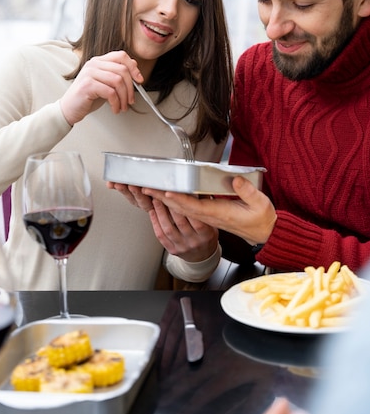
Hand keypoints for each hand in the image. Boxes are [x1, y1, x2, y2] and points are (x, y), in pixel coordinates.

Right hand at [60, 50, 143, 124]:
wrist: (69, 109)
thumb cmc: (87, 97)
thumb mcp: (105, 84)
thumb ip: (116, 75)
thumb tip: (134, 68)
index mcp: (98, 61)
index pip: (121, 56)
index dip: (133, 67)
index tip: (139, 80)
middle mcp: (93, 64)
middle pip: (122, 70)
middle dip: (131, 88)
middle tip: (130, 100)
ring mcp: (89, 73)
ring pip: (118, 81)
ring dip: (124, 97)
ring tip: (122, 107)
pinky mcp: (87, 85)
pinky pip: (110, 92)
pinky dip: (116, 103)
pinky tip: (115, 109)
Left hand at [142, 176, 276, 245]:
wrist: (264, 234)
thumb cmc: (261, 219)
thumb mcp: (260, 204)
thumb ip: (248, 192)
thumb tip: (236, 180)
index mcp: (221, 215)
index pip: (196, 207)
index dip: (180, 199)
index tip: (167, 191)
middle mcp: (210, 219)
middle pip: (183, 209)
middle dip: (164, 198)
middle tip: (148, 188)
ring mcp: (207, 221)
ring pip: (182, 212)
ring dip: (166, 202)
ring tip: (152, 191)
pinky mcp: (208, 220)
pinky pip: (187, 213)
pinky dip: (174, 206)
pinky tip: (165, 201)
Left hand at [149, 198, 218, 261]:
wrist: (203, 256)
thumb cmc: (207, 236)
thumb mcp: (213, 224)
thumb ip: (205, 209)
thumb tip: (198, 189)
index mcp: (206, 234)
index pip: (196, 219)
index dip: (186, 205)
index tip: (179, 193)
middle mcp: (194, 242)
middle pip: (180, 222)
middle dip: (170, 205)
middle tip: (163, 192)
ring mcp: (182, 247)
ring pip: (168, 228)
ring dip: (160, 212)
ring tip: (156, 200)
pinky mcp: (172, 250)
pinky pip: (161, 236)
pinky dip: (155, 223)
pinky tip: (153, 212)